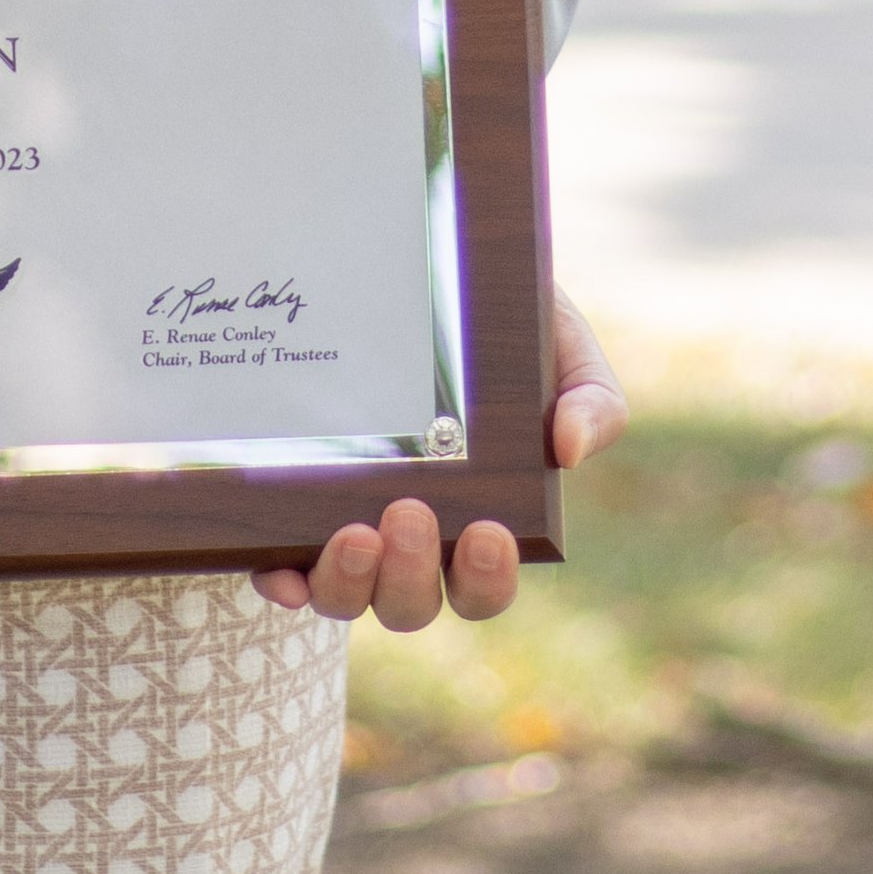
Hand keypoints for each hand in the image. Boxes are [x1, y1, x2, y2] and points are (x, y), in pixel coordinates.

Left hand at [253, 287, 624, 626]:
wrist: (433, 268)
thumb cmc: (508, 324)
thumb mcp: (563, 349)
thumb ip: (592, 397)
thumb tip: (572, 450)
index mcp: (480, 523)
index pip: (484, 586)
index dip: (487, 579)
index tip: (489, 532)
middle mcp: (412, 543)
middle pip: (409, 605)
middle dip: (411, 575)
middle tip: (412, 514)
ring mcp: (349, 532)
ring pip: (345, 598)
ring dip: (349, 583)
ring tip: (353, 533)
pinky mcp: (290, 513)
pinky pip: (281, 567)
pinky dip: (281, 578)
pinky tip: (281, 564)